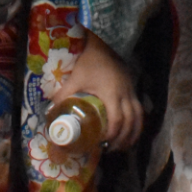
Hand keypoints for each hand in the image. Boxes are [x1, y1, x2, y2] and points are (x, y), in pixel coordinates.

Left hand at [50, 32, 144, 149]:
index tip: (103, 143)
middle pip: (130, 121)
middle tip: (112, 149)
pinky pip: (139, 108)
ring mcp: (131, 90)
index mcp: (111, 93)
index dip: (112, 134)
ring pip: (139, 116)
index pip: (116, 119)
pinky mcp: (133, 87)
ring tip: (124, 145)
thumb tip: (52, 113)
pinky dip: (137, 121)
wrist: (101, 43)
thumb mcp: (74, 78)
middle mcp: (125, 93)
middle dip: (123, 138)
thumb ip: (63, 95)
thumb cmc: (88, 61)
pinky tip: (130, 129)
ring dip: (134, 132)